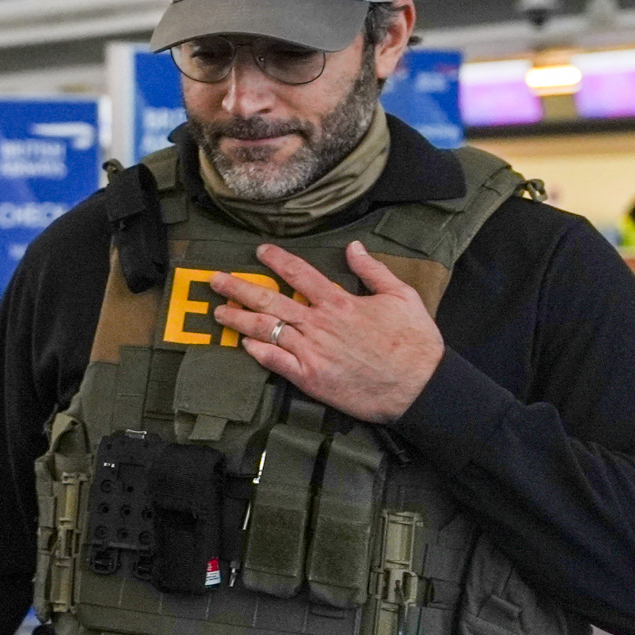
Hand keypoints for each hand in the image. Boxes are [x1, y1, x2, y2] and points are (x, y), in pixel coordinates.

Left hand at [208, 241, 445, 424]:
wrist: (418, 387)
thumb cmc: (414, 342)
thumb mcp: (402, 296)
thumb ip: (373, 270)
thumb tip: (354, 247)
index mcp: (339, 302)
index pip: (299, 274)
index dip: (276, 260)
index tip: (259, 251)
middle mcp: (318, 324)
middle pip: (269, 301)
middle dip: (238, 289)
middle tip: (215, 280)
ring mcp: (310, 351)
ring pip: (265, 330)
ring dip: (238, 320)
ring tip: (218, 312)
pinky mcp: (309, 377)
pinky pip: (275, 362)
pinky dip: (257, 352)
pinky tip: (243, 345)